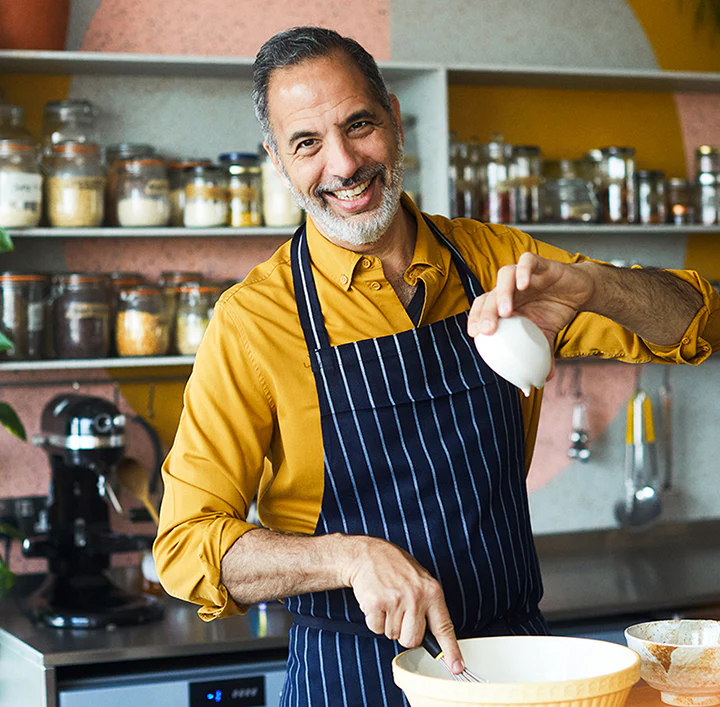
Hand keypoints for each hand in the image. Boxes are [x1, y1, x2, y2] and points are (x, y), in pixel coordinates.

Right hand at [343, 536, 464, 673]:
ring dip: (388, 623)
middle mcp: (416, 597)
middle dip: (404, 632)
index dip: (450, 650)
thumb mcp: (420, 580)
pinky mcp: (376, 604)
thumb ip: (429, 605)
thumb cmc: (395, 567)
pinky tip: (376, 601)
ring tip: (387, 600)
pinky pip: (376, 629)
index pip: (444, 627)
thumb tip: (436, 638)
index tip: (457, 667)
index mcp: (432, 591)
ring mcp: (396, 601)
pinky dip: (373, 619)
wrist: (367, 554)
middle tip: (399, 612)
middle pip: (412, 640)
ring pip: (393, 635)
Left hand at [467, 252, 594, 349]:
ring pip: (504, 275)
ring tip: (507, 312)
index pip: (482, 307)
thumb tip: (541, 381)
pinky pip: (527, 261)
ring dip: (502, 293)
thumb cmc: (554, 311)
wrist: (580, 292)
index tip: (475, 335)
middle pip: (490, 295)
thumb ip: (541, 356)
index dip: (475, 318)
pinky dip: (523, 270)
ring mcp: (523, 274)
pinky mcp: (541, 264)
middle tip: (487, 330)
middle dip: (486, 312)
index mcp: (505, 304)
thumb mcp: (546, 336)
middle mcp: (510, 288)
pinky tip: (524, 284)